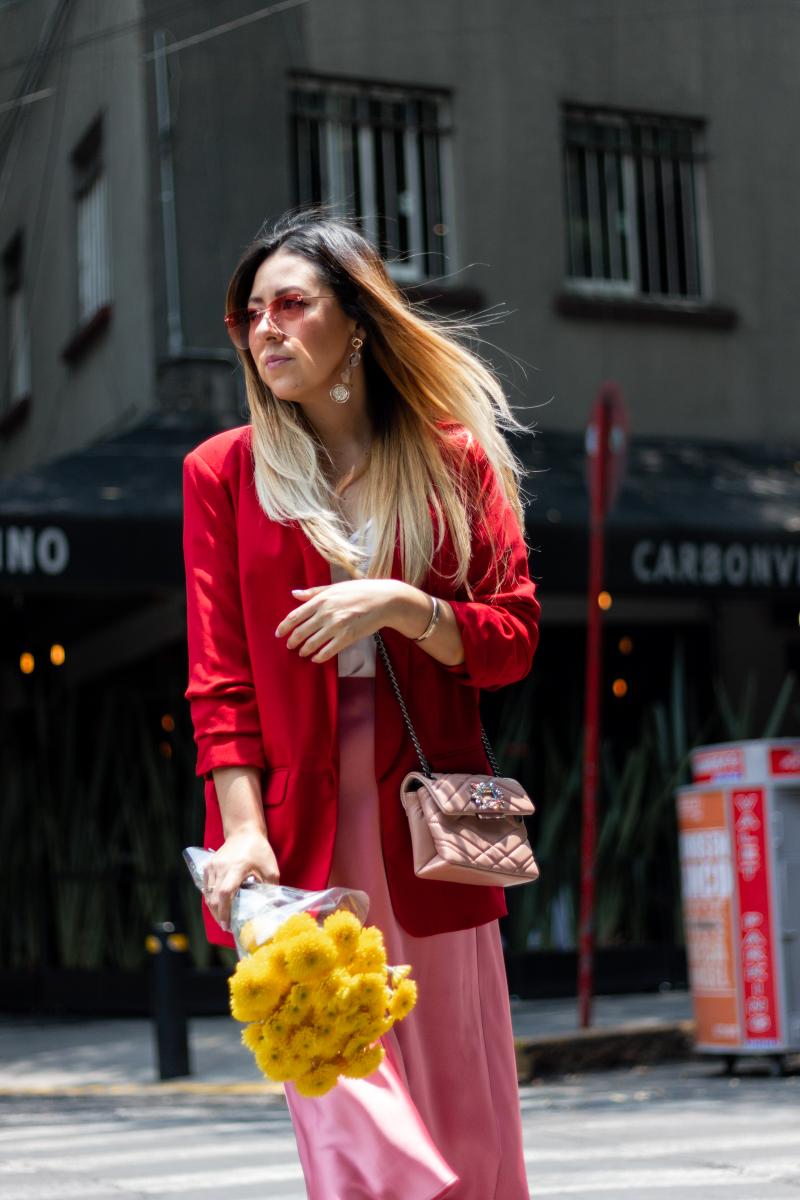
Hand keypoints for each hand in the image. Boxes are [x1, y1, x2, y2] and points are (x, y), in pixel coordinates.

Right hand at [202, 829, 279, 932]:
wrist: (244, 831)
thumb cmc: (259, 849)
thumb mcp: (271, 869)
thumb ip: (271, 889)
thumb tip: (273, 908)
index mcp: (236, 868)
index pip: (225, 893)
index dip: (225, 911)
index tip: (228, 925)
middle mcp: (220, 868)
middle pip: (213, 898)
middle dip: (219, 915)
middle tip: (227, 926)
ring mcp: (212, 867)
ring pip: (207, 894)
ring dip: (214, 908)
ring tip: (224, 918)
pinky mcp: (208, 866)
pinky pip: (206, 887)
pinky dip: (211, 898)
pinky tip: (219, 905)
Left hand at [275, 579, 402, 662]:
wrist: (385, 600)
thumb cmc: (361, 591)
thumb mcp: (336, 587)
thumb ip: (314, 592)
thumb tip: (294, 593)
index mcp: (322, 599)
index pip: (295, 616)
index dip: (284, 627)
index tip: (279, 634)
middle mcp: (326, 612)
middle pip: (301, 631)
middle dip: (293, 641)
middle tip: (290, 646)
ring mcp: (337, 625)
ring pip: (313, 643)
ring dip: (305, 650)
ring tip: (302, 653)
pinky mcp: (348, 636)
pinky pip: (328, 650)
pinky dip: (319, 656)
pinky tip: (316, 658)